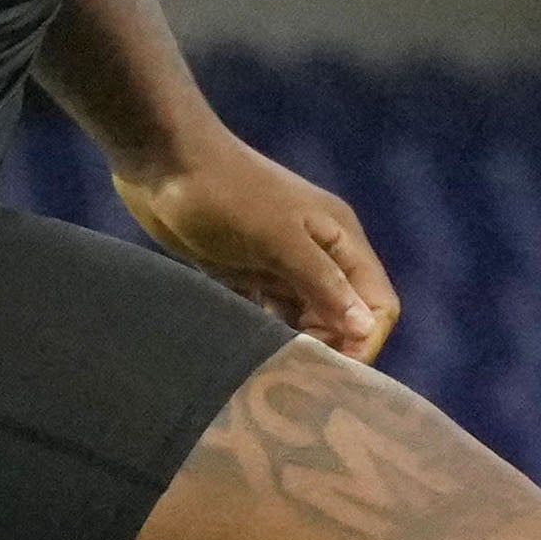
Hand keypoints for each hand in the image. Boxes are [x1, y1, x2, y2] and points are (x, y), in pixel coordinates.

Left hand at [117, 131, 397, 359]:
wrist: (162, 160)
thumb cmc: (224, 192)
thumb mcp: (277, 237)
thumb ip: (321, 282)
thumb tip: (366, 328)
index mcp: (339, 239)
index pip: (378, 304)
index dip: (364, 341)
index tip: (332, 372)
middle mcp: (318, 253)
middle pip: (344, 317)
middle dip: (331, 350)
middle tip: (296, 379)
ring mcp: (281, 264)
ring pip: (307, 320)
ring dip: (298, 346)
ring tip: (274, 374)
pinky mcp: (247, 272)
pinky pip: (270, 316)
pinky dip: (268, 337)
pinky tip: (251, 357)